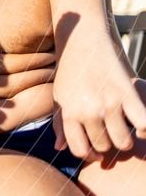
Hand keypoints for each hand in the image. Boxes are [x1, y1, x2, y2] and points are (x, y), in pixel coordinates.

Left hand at [53, 42, 145, 159]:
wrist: (82, 41)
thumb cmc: (70, 71)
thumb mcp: (59, 96)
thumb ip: (59, 123)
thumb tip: (60, 148)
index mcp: (68, 113)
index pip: (80, 150)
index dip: (90, 154)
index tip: (96, 149)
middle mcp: (87, 111)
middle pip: (104, 147)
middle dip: (109, 144)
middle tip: (111, 133)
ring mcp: (108, 103)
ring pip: (124, 143)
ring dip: (127, 140)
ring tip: (125, 129)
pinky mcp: (127, 93)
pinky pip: (143, 125)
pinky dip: (144, 129)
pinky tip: (139, 121)